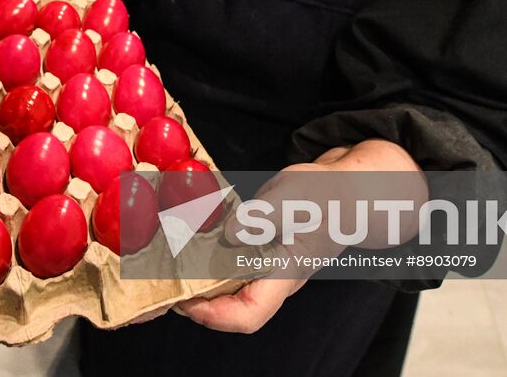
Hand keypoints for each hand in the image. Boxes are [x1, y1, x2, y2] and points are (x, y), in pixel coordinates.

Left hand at [176, 140, 426, 333]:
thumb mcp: (296, 199)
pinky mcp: (257, 249)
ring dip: (195, 278)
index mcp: (285, 274)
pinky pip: (227, 263)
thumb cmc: (327, 196)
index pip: (249, 314)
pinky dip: (204, 257)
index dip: (214, 316)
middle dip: (193, 300)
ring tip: (163, 264)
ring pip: (225, 286)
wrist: (347, 189)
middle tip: (159, 283)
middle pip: (230, 307)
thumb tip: (230, 232)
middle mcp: (272, 278)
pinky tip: (183, 241)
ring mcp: (265, 266)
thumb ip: (263, 217)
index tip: (184, 300)